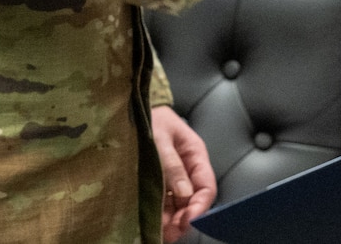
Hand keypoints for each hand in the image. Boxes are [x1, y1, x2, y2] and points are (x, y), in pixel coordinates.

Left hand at [151, 105, 215, 241]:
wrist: (135, 109)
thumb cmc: (151, 118)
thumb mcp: (160, 139)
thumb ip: (172, 165)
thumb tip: (184, 194)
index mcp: (195, 156)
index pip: (206, 187)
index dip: (199, 207)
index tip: (188, 220)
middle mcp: (188, 170)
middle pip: (193, 201)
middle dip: (184, 219)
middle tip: (170, 233)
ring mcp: (175, 177)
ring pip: (179, 205)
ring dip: (172, 221)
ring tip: (160, 233)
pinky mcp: (161, 182)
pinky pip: (165, 203)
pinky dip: (162, 215)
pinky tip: (155, 225)